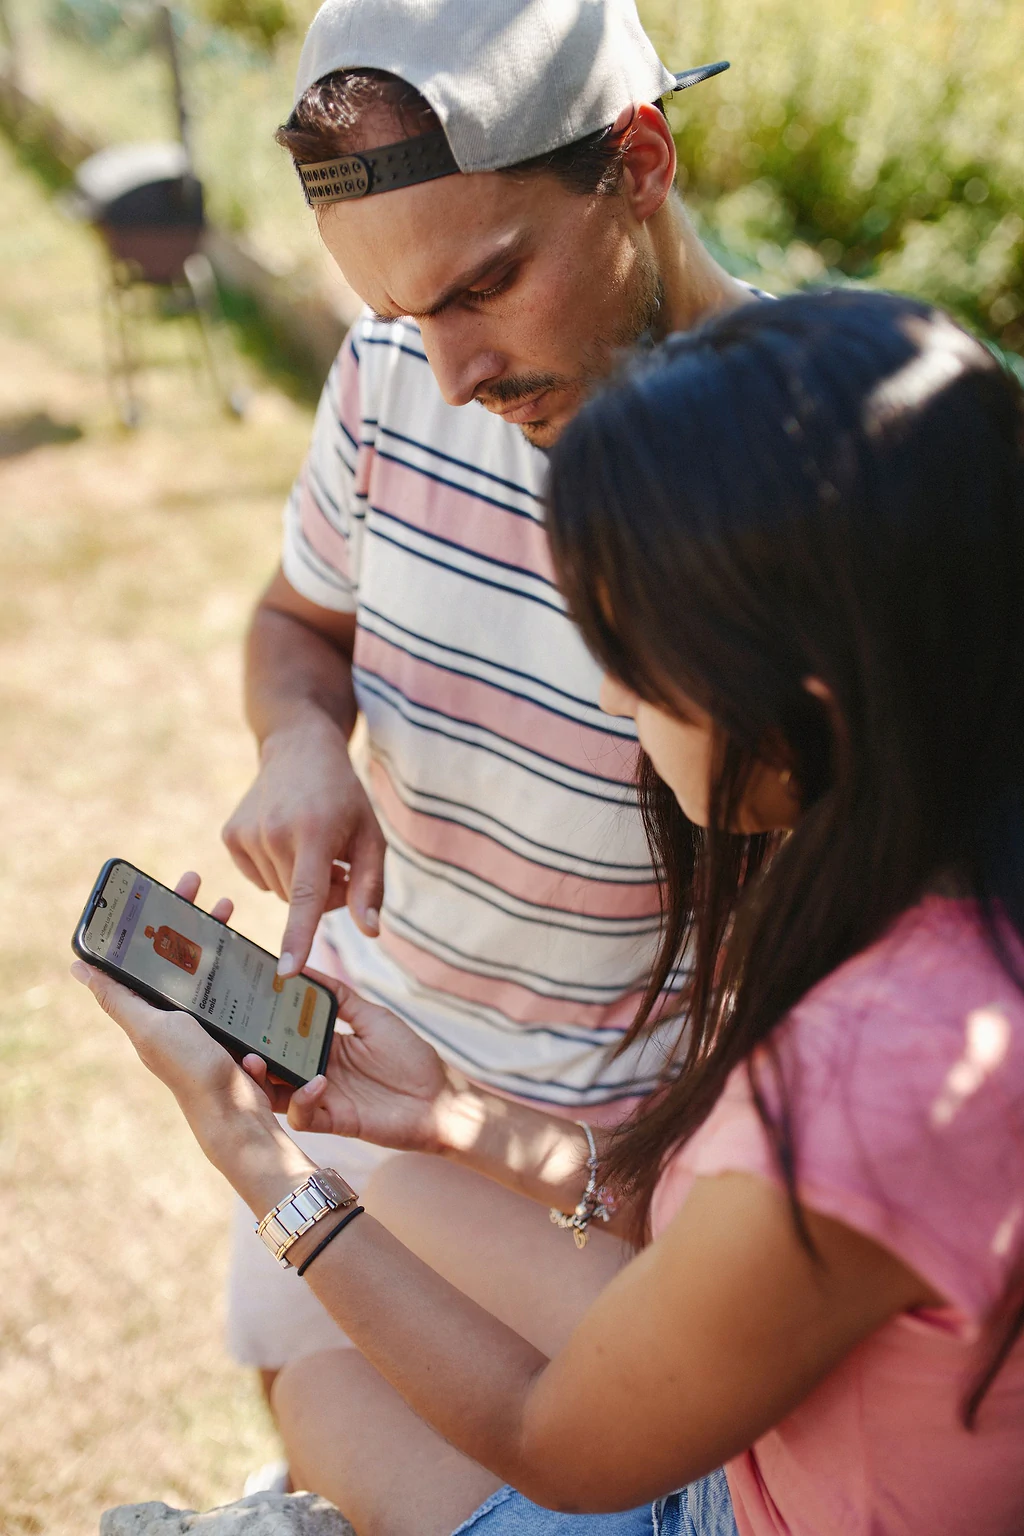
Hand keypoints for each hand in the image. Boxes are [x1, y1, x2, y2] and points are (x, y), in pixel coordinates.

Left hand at [70, 871, 313, 1203]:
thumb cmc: (192, 1070)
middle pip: (176, 949)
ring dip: (213, 931)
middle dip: (186, 913)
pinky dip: (236, 960)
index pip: (144, 950)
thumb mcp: (151, 1028)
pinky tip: (248, 948)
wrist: (237, 1113)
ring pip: (205, 961)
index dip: (150, 916)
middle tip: (198, 881)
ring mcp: (203, 1016)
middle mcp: (172, 1010)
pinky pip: (230, 983)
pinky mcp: (230, 1024)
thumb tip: (79, 967)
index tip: (162, 886)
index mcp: (149, 1007)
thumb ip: (118, 998)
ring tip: (227, 906)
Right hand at [222, 712, 385, 975]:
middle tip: (337, 861)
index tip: (287, 970)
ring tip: (311, 845)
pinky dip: (276, 870)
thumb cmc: (343, 797)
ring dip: (299, 882)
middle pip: (300, 900)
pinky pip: (258, 879)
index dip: (299, 936)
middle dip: (322, 893)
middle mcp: (274, 833)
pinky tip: (285, 840)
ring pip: (279, 892)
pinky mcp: (230, 835)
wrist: (299, 749)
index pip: (307, 895)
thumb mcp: (370, 836)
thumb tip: (370, 932)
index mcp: (313, 833)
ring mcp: (246, 834)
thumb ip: (370, 886)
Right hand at [243, 984, 462, 1156]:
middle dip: (246, 1054)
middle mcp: (314, 1071)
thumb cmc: (410, 1055)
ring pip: (274, 1094)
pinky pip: (303, 1116)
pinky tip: (317, 1082)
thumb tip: (305, 968)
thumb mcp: (372, 1017)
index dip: (256, 1027)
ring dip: (260, 1080)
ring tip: (253, 1060)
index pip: (278, 1035)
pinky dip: (303, 1100)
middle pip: (268, 1066)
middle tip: (229, 1040)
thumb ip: (339, 996)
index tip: (236, 1009)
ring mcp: (322, 1097)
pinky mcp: (334, 1121)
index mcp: (321, 1045)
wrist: (440, 1098)